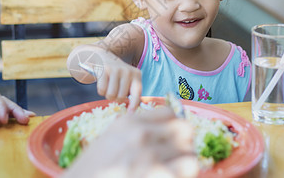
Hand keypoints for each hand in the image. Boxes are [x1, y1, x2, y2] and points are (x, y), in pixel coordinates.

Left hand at [0, 90, 34, 176]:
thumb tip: (1, 117)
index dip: (1, 105)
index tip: (4, 120)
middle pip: (2, 104)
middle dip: (15, 110)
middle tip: (26, 119)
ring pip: (6, 116)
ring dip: (17, 117)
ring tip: (29, 121)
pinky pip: (4, 129)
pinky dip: (14, 129)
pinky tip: (22, 129)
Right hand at [63, 107, 198, 177]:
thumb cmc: (94, 167)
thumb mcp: (111, 138)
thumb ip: (136, 129)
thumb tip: (163, 131)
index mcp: (129, 121)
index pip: (169, 113)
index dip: (172, 125)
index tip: (169, 137)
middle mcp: (142, 134)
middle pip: (184, 128)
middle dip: (183, 141)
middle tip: (174, 154)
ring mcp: (151, 155)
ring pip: (190, 150)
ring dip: (184, 160)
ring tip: (174, 167)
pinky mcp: (158, 174)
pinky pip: (189, 166)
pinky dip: (184, 172)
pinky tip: (172, 175)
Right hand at [94, 57, 141, 111]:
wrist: (104, 57)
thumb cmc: (118, 75)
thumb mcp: (128, 79)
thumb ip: (131, 92)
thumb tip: (131, 111)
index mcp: (137, 74)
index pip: (137, 92)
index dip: (134, 104)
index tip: (131, 113)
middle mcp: (128, 71)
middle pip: (121, 96)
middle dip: (116, 97)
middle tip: (115, 90)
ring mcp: (116, 69)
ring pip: (111, 94)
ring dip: (108, 95)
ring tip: (109, 87)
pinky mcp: (104, 69)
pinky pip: (102, 90)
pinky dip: (101, 90)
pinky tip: (103, 82)